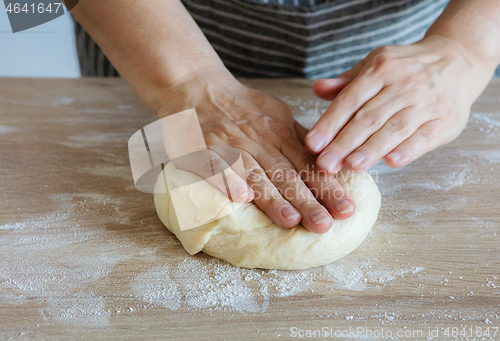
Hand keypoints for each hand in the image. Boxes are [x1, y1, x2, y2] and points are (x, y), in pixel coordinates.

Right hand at [158, 68, 355, 232]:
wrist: (197, 84)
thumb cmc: (241, 105)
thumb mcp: (277, 113)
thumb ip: (298, 139)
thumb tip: (327, 163)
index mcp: (281, 131)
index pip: (308, 163)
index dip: (328, 187)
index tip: (346, 210)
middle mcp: (260, 139)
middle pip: (286, 174)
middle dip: (307, 200)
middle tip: (324, 225)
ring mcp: (232, 144)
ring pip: (256, 174)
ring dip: (273, 198)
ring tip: (290, 220)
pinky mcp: (205, 149)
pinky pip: (218, 167)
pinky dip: (230, 182)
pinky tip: (241, 198)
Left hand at [305, 35, 488, 171]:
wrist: (458, 60)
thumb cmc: (405, 69)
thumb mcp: (375, 66)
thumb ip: (346, 83)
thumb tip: (317, 89)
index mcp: (382, 68)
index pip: (350, 99)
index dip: (330, 123)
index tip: (312, 144)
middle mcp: (404, 83)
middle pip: (369, 117)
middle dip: (344, 143)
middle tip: (325, 164)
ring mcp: (427, 102)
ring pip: (395, 128)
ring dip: (372, 149)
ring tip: (352, 165)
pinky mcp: (446, 120)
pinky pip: (424, 137)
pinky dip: (408, 150)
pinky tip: (391, 162)